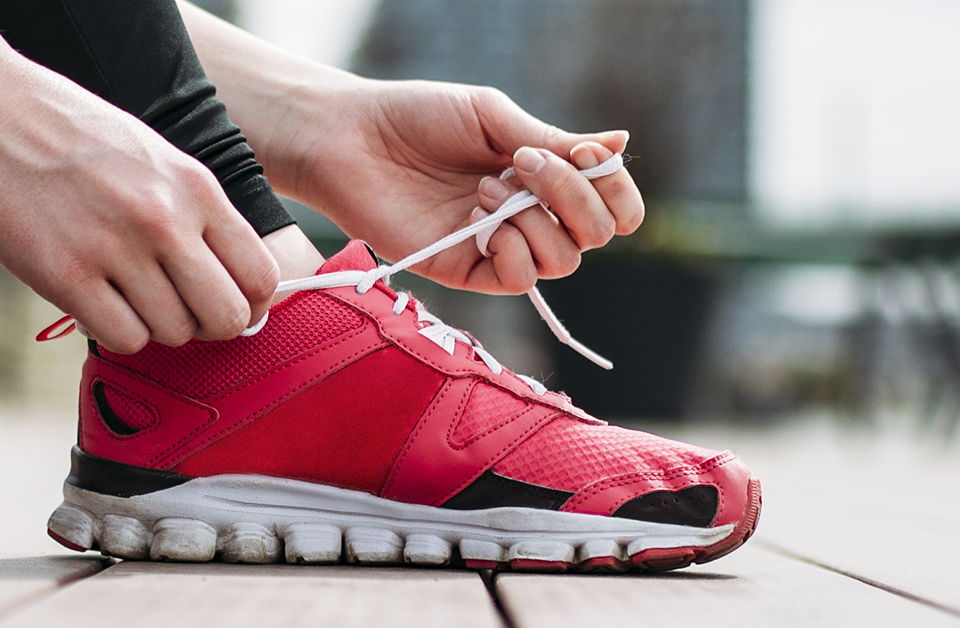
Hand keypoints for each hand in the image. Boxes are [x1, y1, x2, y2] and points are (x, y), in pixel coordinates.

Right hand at [0, 62, 277, 353]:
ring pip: (174, 334)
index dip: (251, 304)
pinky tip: (97, 300)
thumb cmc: (69, 134)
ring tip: (127, 294)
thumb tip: (230, 279)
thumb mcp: (156, 158)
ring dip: (155, 326)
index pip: (261, 276)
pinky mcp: (65, 276)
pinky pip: (123, 339)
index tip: (229, 306)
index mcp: (196, 188)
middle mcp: (165, 220)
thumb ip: (196, 214)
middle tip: (181, 312)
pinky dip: (116, 331)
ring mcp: (116, 249)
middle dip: (210, 326)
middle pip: (227, 317)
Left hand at [284, 80, 643, 293]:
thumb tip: (622, 143)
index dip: (613, 186)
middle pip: (595, 235)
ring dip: (536, 221)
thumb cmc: (417, 118)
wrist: (351, 138)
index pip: (611, 203)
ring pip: (563, 262)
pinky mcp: (465, 270)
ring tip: (485, 189)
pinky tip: (479, 218)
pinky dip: (513, 250)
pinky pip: (519, 280)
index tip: (583, 153)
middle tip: (525, 163)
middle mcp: (528, 215)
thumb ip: (556, 140)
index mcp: (542, 177)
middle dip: (575, 197)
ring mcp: (498, 246)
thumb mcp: (493, 118)